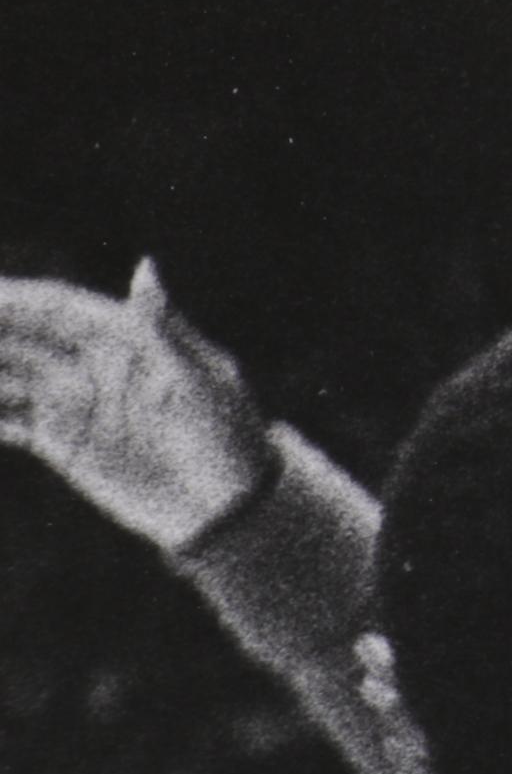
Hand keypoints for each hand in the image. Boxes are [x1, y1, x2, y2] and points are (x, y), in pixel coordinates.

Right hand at [0, 261, 273, 552]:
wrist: (227, 505)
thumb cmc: (227, 434)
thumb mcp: (200, 383)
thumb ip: (163, 330)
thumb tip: (145, 267)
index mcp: (127, 339)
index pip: (56, 309)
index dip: (13, 299)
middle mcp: (92, 363)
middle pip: (22, 338)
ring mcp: (74, 401)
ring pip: (7, 377)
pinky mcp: (61, 441)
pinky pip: (7, 421)